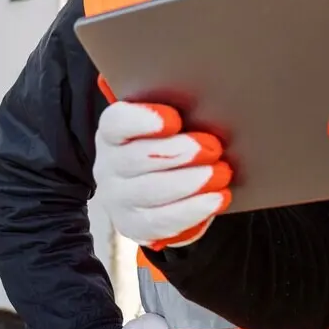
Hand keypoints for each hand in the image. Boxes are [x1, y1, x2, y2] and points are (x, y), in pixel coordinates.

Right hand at [92, 100, 232, 248]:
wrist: (159, 185)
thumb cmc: (168, 143)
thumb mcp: (168, 123)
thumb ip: (179, 111)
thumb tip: (209, 102)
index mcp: (112, 132)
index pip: (117, 122)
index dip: (143, 120)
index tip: (174, 119)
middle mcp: (108, 165)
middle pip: (137, 158)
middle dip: (179, 152)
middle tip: (213, 148)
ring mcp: (117, 199)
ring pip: (150, 192)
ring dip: (189, 183)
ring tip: (221, 174)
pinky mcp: (132, 226)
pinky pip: (160, 222)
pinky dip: (192, 210)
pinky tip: (217, 199)